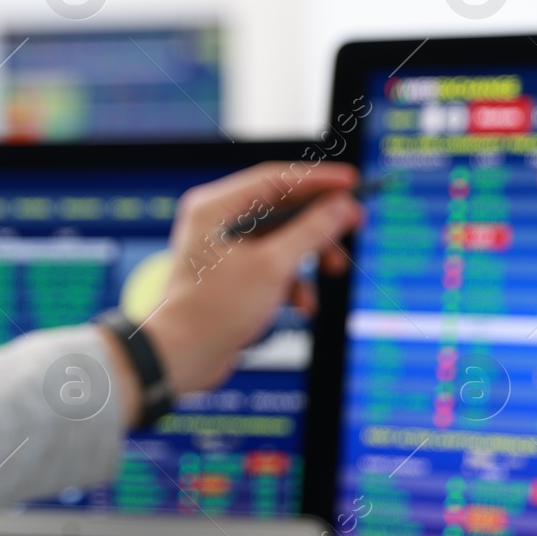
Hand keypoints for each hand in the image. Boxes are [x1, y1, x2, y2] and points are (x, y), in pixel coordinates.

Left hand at [141, 162, 361, 395]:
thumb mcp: (272, 267)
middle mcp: (216, 222)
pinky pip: (272, 266)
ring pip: (281, 240)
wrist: (182, 356)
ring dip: (310, 257)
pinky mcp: (232, 275)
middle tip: (354, 226)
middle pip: (282, 208)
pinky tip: (303, 305)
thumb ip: (311, 232)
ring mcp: (224, 249)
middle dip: (319, 223)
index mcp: (215, 207)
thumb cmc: (215, 309)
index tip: (352, 182)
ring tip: (333, 271)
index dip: (318, 180)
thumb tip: (340, 206)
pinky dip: (292, 282)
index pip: (275, 178)